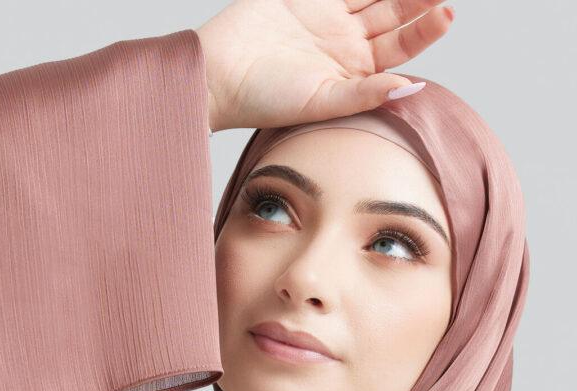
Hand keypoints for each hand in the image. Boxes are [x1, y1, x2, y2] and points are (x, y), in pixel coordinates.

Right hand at [195, 0, 453, 131]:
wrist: (220, 72)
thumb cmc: (264, 99)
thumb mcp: (321, 102)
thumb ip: (365, 94)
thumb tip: (410, 88)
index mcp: (355, 73)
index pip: (401, 48)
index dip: (424, 30)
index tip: (446, 14)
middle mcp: (347, 44)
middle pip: (395, 13)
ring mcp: (328, 16)